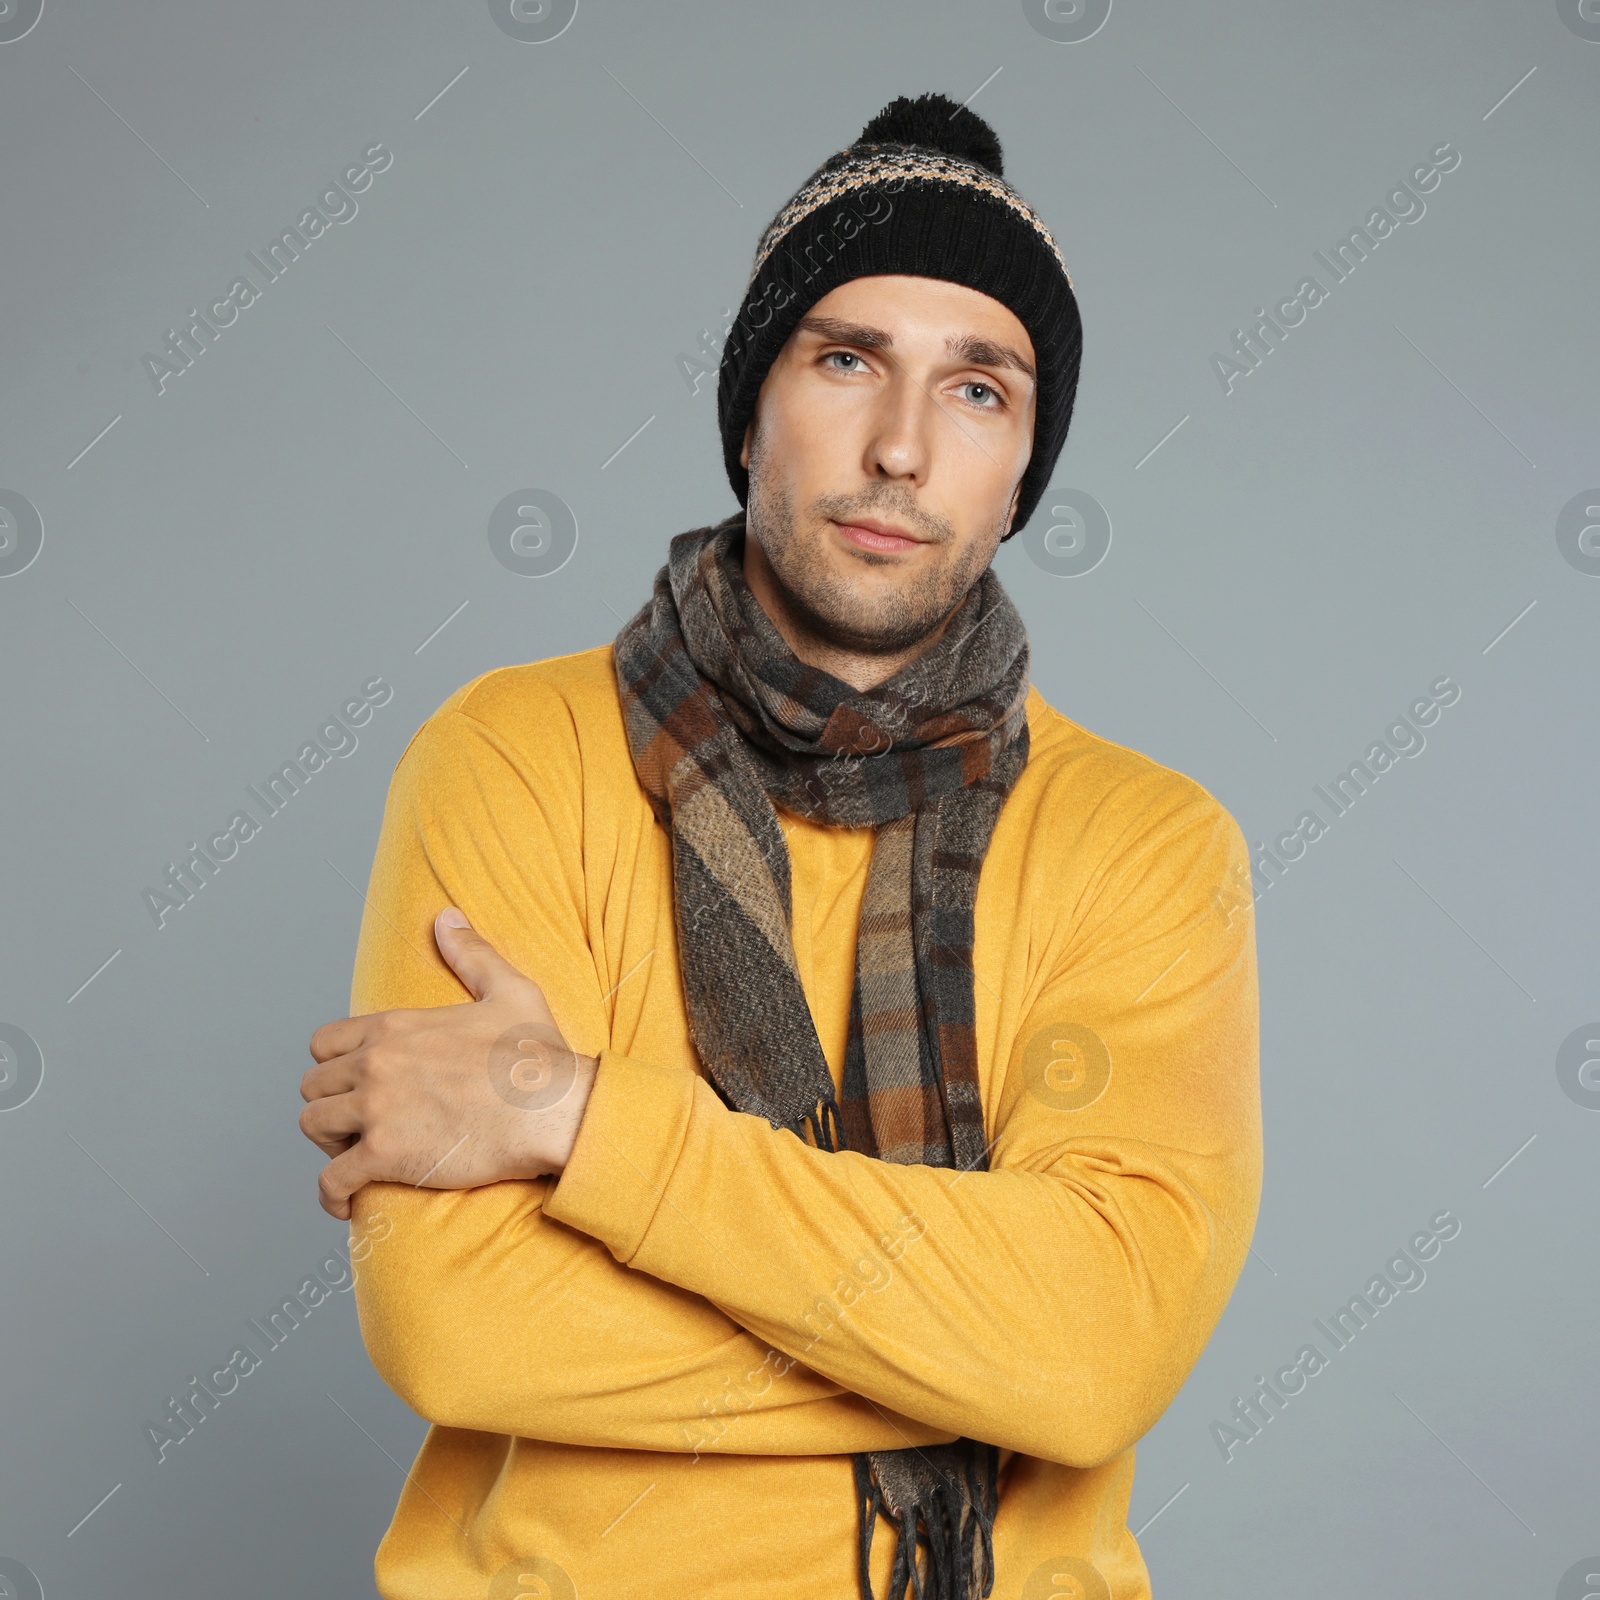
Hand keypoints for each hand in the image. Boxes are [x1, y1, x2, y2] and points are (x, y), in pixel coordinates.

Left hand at [299, 908, 597, 1219]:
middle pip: (313, 1086)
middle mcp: (376, 1064)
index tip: (356, 1082)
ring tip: (355, 1156)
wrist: (554, 1109)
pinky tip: (347, 1202)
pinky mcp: (385, 1155)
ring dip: (330, 1145)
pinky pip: (332, 1180)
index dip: (334, 1065)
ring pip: (314, 1128)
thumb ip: (471, 952)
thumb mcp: (508, 990)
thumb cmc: (537, 1055)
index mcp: (396, 1026)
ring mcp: (376, 1110)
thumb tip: (447, 916)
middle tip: (359, 1124)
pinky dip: (333, 1196)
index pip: (324, 1043)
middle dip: (331, 1105)